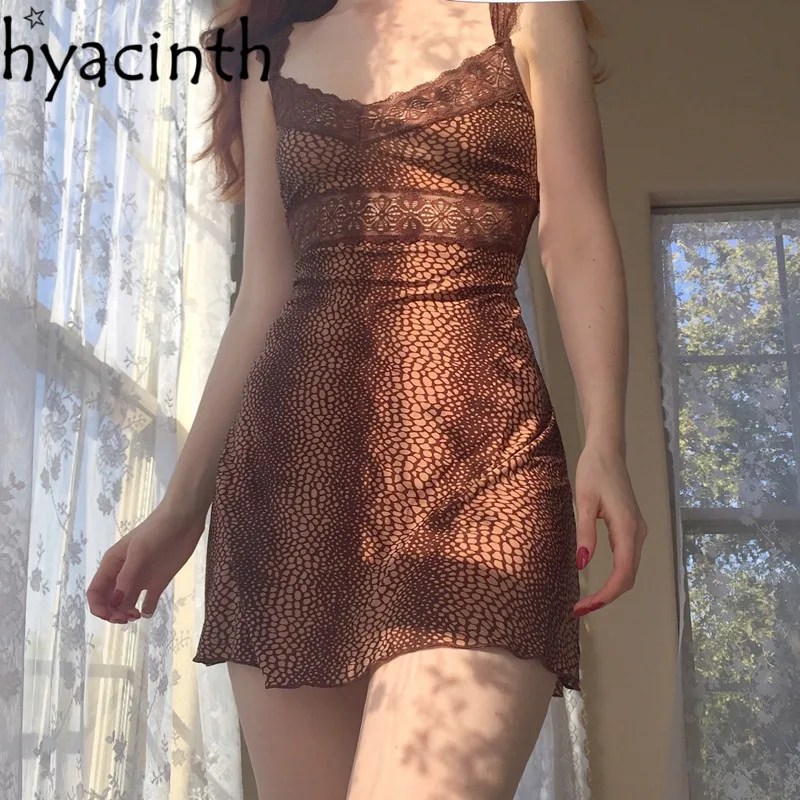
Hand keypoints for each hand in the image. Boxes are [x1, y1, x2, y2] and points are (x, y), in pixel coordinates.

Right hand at [86, 503, 206, 623]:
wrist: (184, 519)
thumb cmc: (157, 530)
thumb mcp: (139, 552)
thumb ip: (128, 577)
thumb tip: (115, 603)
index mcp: (112, 564)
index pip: (96, 591)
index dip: (98, 607)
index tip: (110, 615)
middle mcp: (124, 573)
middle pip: (109, 601)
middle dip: (113, 613)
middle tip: (127, 617)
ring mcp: (141, 578)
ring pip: (126, 603)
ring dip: (127, 613)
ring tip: (137, 614)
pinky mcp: (159, 581)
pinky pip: (148, 601)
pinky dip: (147, 610)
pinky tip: (148, 611)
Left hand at [571, 442, 646, 617]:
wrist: (608, 451)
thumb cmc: (594, 471)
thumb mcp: (584, 501)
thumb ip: (585, 533)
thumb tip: (583, 564)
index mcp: (628, 528)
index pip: (623, 573)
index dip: (605, 595)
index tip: (584, 607)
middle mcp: (638, 533)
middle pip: (628, 577)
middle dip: (607, 597)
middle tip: (580, 609)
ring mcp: (638, 531)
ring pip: (629, 570)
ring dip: (611, 589)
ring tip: (586, 601)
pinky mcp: (632, 528)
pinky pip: (627, 559)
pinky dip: (615, 576)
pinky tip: (598, 582)